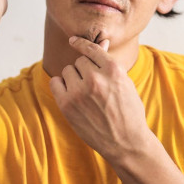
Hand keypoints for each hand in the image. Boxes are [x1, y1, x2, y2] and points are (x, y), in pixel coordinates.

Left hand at [49, 37, 152, 163]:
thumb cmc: (128, 112)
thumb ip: (109, 63)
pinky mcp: (67, 105)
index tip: (73, 40)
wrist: (126, 143)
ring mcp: (79, 92)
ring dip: (74, 78)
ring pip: (68, 70)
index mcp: (113, 70)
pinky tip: (70, 94)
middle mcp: (95, 78)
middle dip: (84, 70)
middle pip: (79, 60)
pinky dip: (60, 86)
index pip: (91, 48)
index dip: (81, 43)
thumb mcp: (125, 83)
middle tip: (93, 86)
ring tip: (85, 93)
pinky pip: (55, 82)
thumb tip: (102, 41)